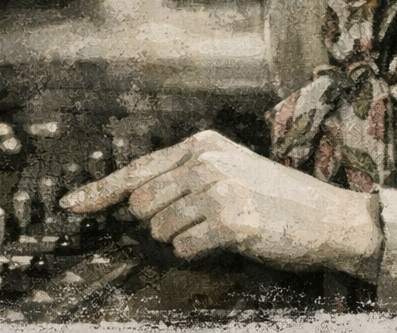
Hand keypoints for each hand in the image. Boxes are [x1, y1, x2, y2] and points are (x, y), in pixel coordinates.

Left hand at [58, 130, 381, 275]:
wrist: (326, 216)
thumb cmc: (274, 197)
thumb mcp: (227, 168)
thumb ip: (182, 176)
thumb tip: (130, 200)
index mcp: (201, 144)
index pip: (136, 169)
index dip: (99, 190)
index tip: (70, 205)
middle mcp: (206, 162)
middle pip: (141, 204)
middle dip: (157, 221)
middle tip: (195, 221)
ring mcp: (218, 191)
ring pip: (160, 230)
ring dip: (181, 239)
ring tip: (217, 228)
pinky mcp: (231, 222)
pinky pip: (185, 249)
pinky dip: (199, 253)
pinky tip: (228, 241)